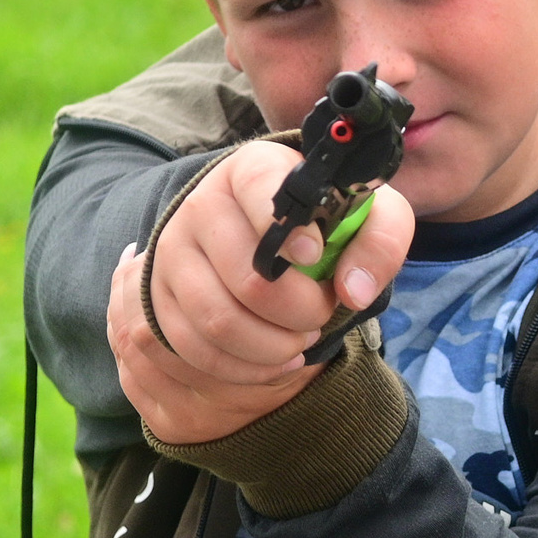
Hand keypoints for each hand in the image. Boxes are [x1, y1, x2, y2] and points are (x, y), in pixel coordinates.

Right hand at [110, 141, 414, 445]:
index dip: (291, 232)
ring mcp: (172, 253)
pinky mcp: (157, 297)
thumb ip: (380, 241)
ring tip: (302, 338)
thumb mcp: (372, 216)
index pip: (262, 190)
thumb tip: (354, 292)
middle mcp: (201, 205)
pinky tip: (277, 358)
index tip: (314, 257)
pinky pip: (193, 349)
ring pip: (217, 322)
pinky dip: (244, 368)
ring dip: (273, 346)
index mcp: (253, 169)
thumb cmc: (327, 221)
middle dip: (300, 312)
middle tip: (321, 312)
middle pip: (248, 280)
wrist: (275, 236)